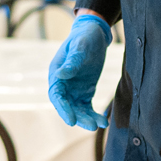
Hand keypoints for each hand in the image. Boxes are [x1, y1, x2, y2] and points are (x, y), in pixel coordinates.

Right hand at [47, 13, 111, 130]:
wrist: (94, 34)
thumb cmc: (84, 38)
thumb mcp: (80, 47)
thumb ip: (72, 62)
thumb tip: (60, 75)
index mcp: (56, 74)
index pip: (57, 96)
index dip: (63, 109)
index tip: (72, 121)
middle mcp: (63, 85)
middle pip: (68, 106)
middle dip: (78, 117)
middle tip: (91, 126)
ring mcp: (74, 90)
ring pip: (78, 109)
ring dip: (87, 118)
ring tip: (99, 125)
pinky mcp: (85, 92)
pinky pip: (88, 107)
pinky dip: (95, 115)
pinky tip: (104, 122)